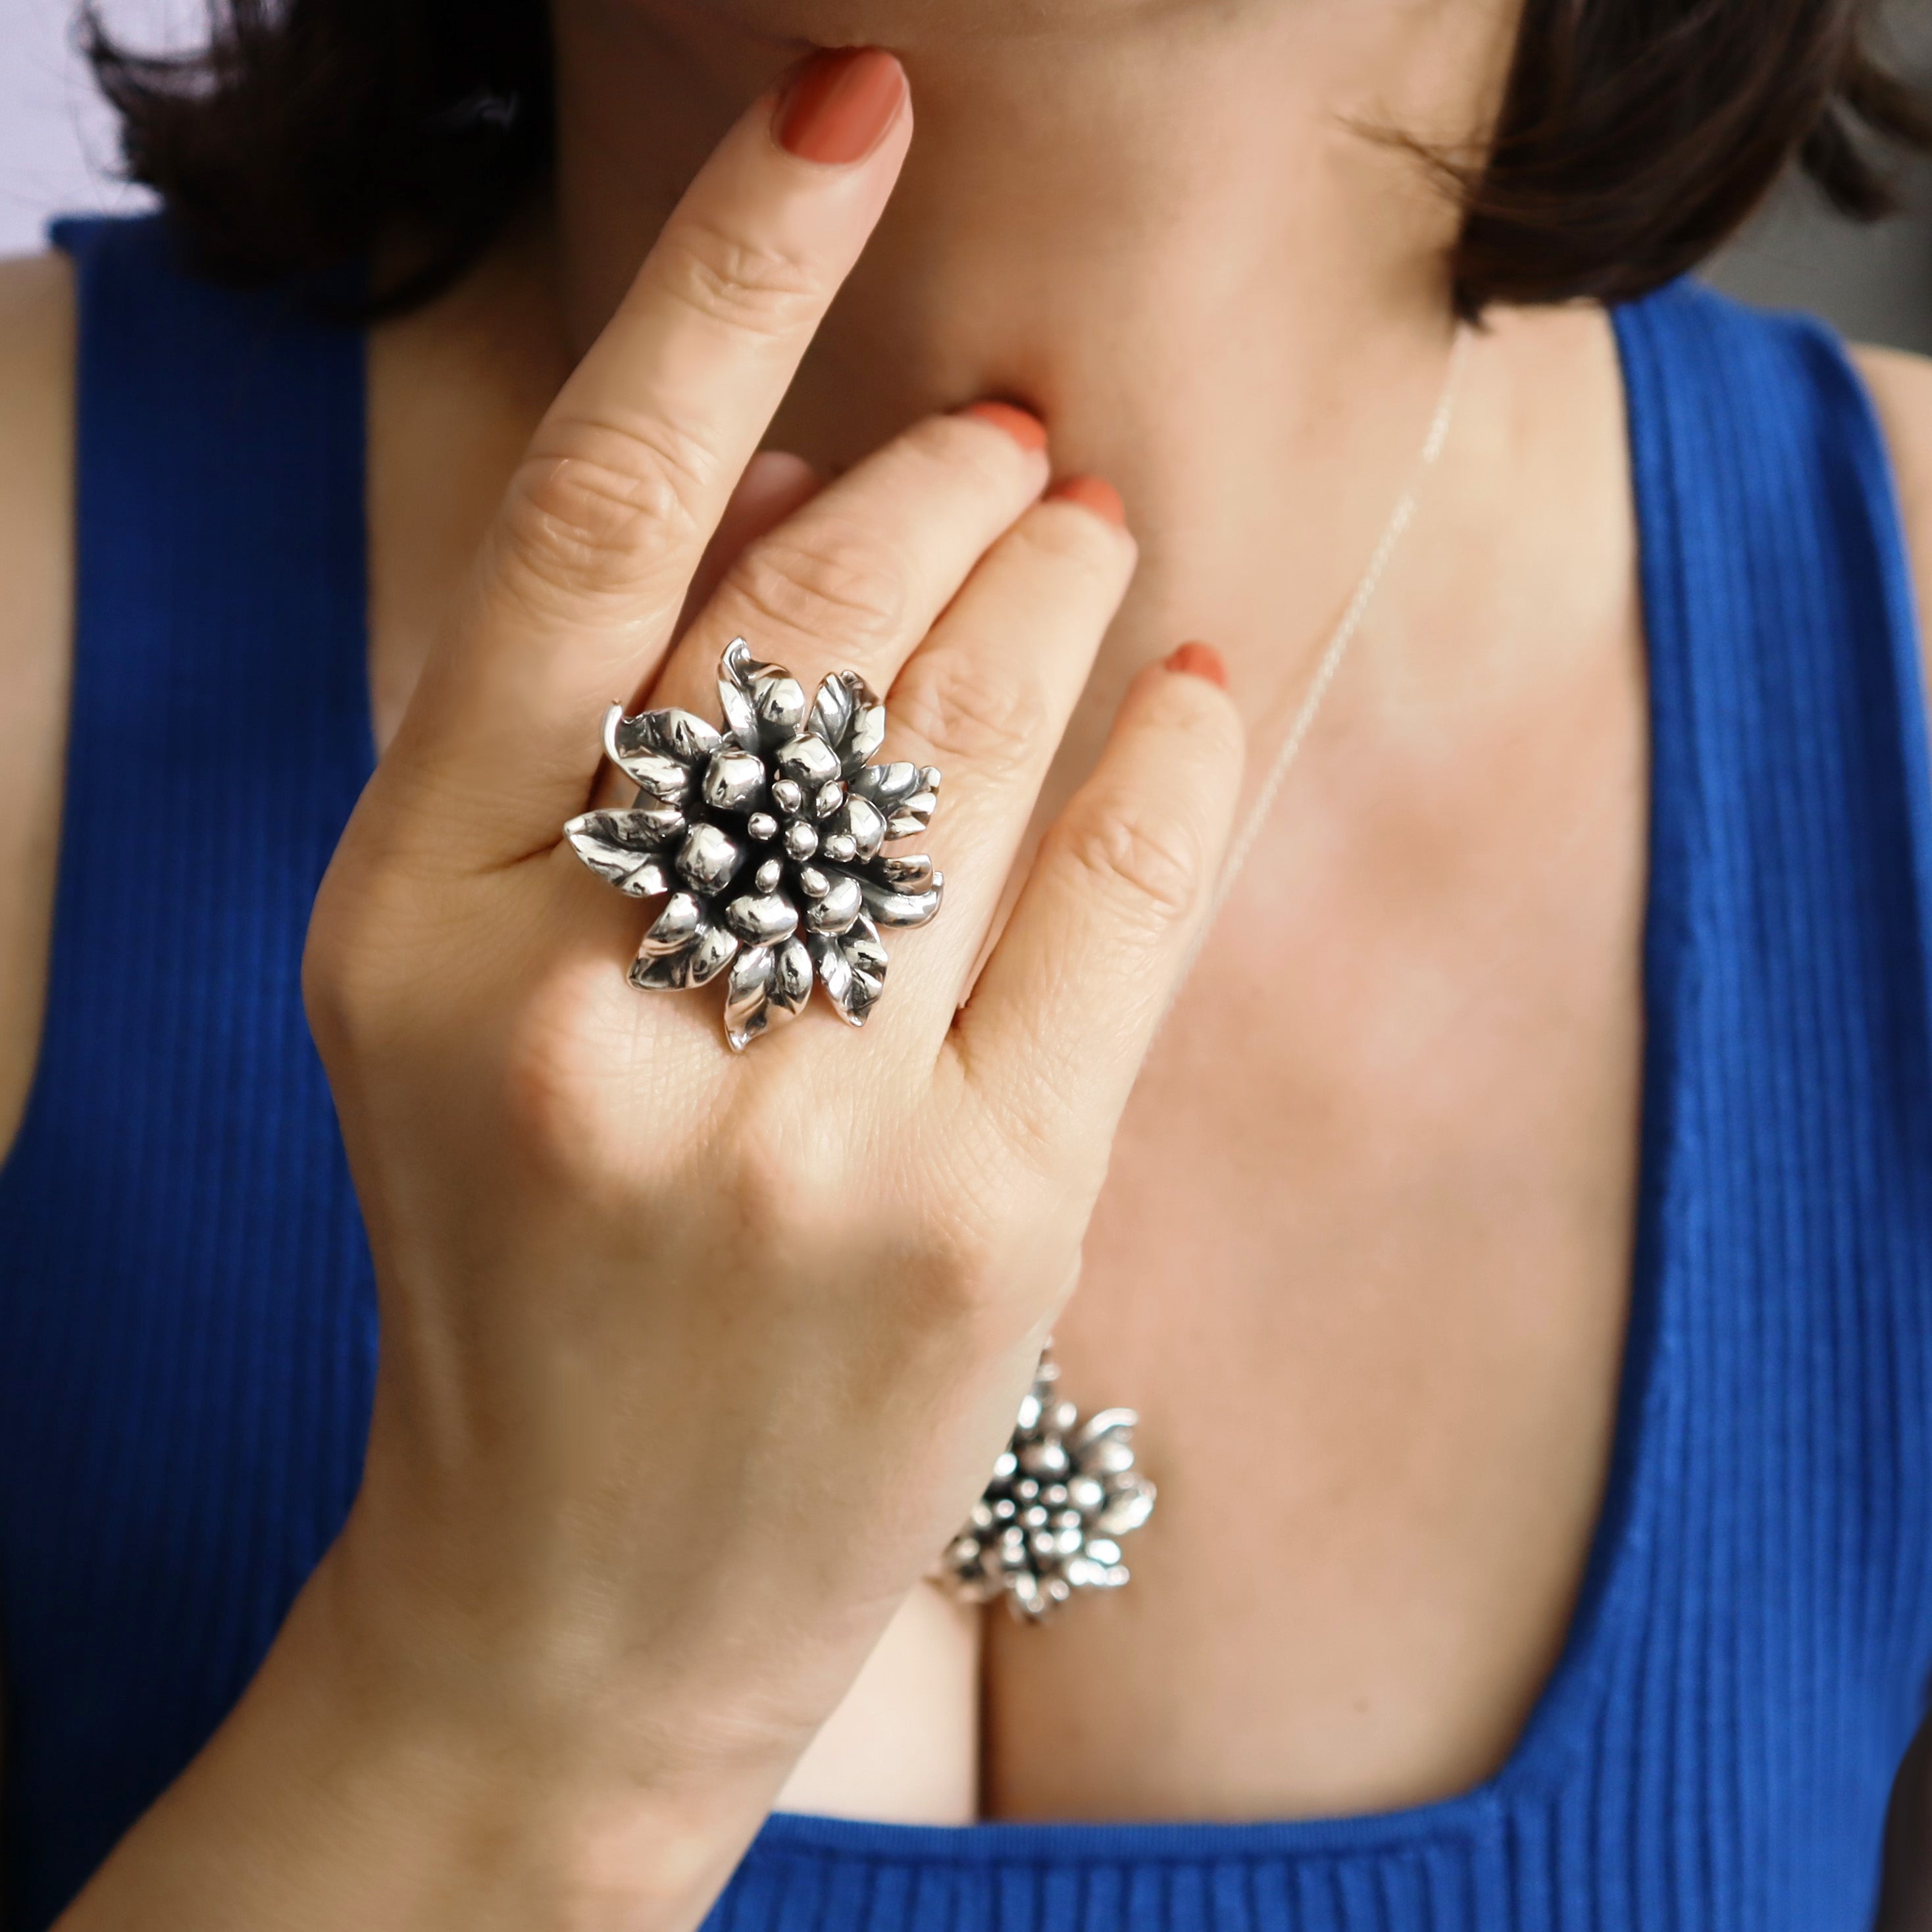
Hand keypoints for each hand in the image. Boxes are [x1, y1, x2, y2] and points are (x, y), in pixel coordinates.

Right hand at [300, 45, 1242, 1919]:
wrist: (561, 1598)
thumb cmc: (517, 1266)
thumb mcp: (462, 1000)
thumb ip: (586, 755)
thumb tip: (769, 502)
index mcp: (413, 919)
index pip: (585, 529)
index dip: (724, 291)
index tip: (843, 122)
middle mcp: (583, 1009)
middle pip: (810, 630)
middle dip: (934, 489)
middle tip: (1006, 439)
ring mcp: (787, 1131)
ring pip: (976, 752)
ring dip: (1054, 594)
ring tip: (1081, 523)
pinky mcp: (973, 1228)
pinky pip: (1112, 918)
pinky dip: (1160, 767)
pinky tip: (1174, 684)